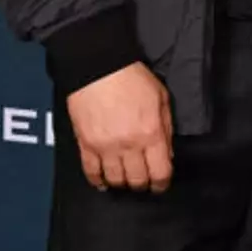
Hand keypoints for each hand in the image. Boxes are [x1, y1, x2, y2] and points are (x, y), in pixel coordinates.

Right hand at [66, 62, 173, 191]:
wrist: (98, 65)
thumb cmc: (131, 77)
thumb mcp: (161, 99)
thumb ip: (166, 129)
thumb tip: (166, 154)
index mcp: (151, 133)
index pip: (160, 172)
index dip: (162, 184)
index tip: (160, 185)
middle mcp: (129, 145)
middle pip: (137, 180)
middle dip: (142, 184)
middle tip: (143, 180)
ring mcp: (105, 147)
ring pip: (115, 180)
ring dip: (122, 183)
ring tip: (124, 179)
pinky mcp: (85, 144)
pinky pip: (91, 172)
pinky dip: (98, 181)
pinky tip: (103, 182)